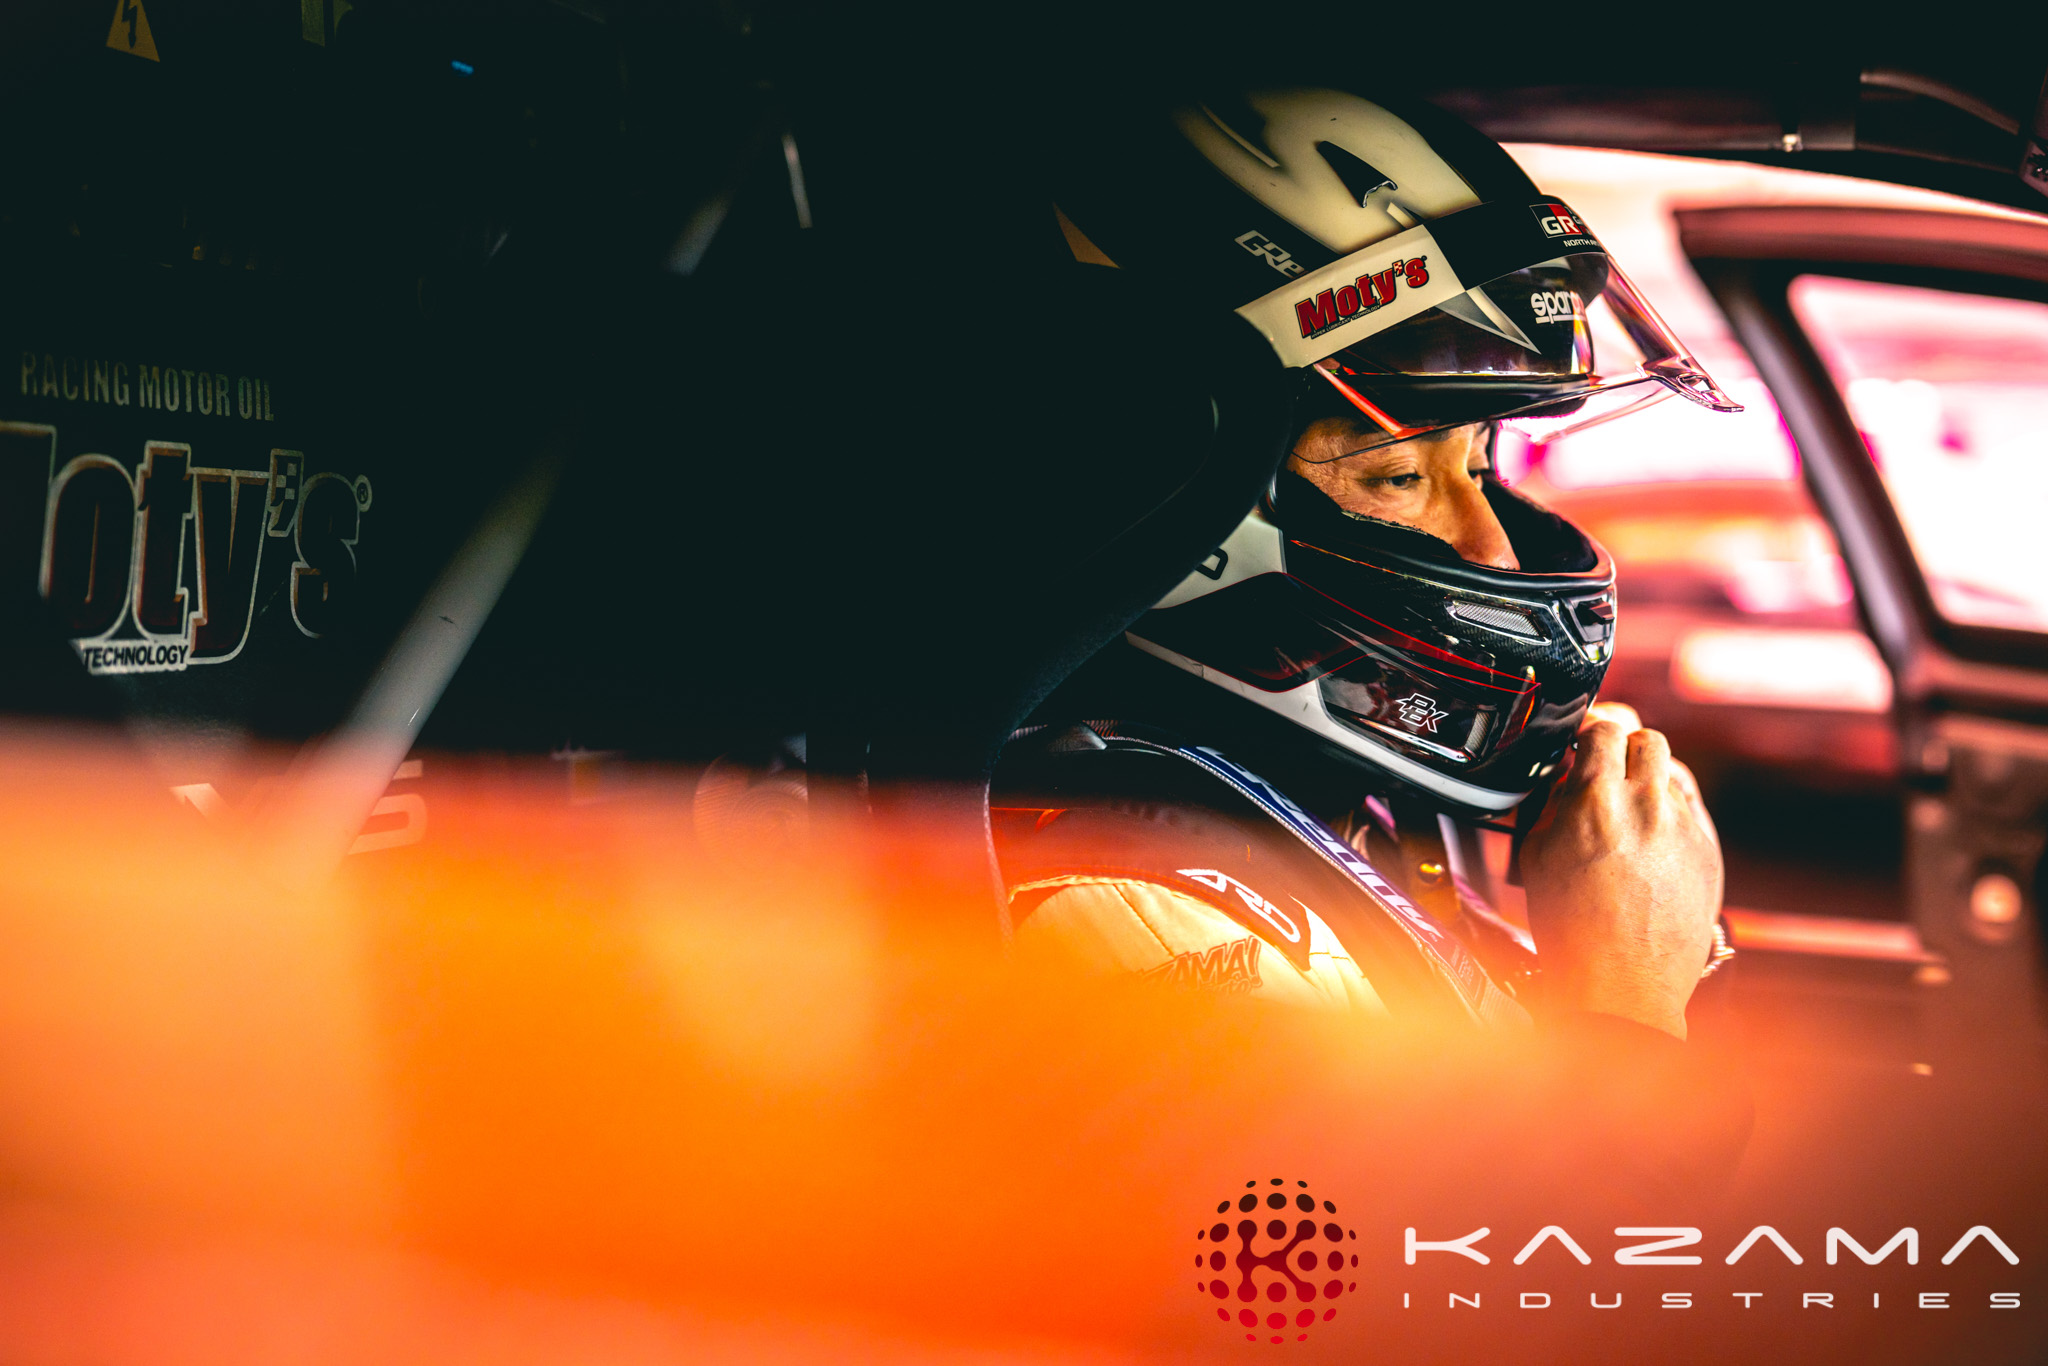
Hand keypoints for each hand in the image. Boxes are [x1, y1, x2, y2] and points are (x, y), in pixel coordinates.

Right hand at [1520, 703, 1723, 1040]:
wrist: (1622, 984)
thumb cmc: (1572, 929)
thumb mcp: (1537, 857)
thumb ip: (1552, 804)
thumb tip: (1564, 777)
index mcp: (1595, 801)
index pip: (1602, 727)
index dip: (1587, 730)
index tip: (1579, 741)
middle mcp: (1647, 805)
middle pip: (1646, 738)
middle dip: (1623, 747)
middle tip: (1605, 769)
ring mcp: (1684, 827)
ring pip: (1672, 771)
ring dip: (1648, 778)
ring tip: (1627, 808)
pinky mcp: (1708, 850)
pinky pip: (1690, 808)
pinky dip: (1669, 812)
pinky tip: (1650, 839)